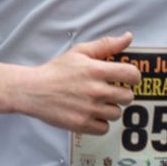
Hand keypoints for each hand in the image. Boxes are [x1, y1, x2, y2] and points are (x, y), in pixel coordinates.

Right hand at [15, 33, 141, 134]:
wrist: (33, 90)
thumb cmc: (57, 71)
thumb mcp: (80, 52)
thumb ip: (106, 45)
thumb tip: (128, 37)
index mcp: (97, 70)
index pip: (132, 75)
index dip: (133, 77)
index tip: (127, 79)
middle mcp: (96, 91)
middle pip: (128, 97)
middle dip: (121, 94)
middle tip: (110, 91)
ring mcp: (89, 109)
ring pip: (117, 113)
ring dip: (110, 108)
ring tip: (97, 102)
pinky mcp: (82, 124)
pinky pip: (104, 128)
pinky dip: (99, 123)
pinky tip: (90, 114)